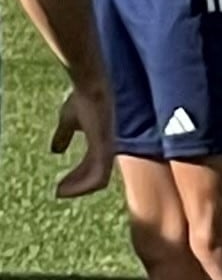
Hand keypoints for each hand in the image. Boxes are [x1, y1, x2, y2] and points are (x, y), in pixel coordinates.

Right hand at [51, 81, 112, 198]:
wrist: (91, 88)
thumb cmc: (83, 99)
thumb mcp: (69, 120)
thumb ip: (64, 135)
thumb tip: (55, 151)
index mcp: (102, 142)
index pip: (92, 165)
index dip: (78, 176)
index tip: (61, 184)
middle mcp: (108, 147)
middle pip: (95, 174)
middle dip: (77, 184)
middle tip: (59, 191)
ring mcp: (108, 148)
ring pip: (97, 179)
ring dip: (79, 187)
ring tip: (61, 191)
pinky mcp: (105, 148)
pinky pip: (98, 176)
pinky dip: (83, 185)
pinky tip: (66, 187)